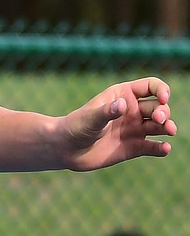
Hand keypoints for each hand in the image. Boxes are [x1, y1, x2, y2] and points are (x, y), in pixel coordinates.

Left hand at [60, 77, 176, 170]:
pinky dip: (161, 148)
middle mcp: (132, 111)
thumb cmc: (75, 127)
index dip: (162, 90)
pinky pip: (153, 147)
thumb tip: (123, 104)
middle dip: (163, 112)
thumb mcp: (89, 118)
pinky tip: (164, 149)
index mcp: (123, 95)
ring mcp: (134, 129)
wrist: (65, 149)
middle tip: (159, 120)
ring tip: (169, 131)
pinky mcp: (134, 147)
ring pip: (160, 126)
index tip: (164, 98)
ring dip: (168, 127)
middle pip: (158, 107)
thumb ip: (106, 112)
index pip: (151, 86)